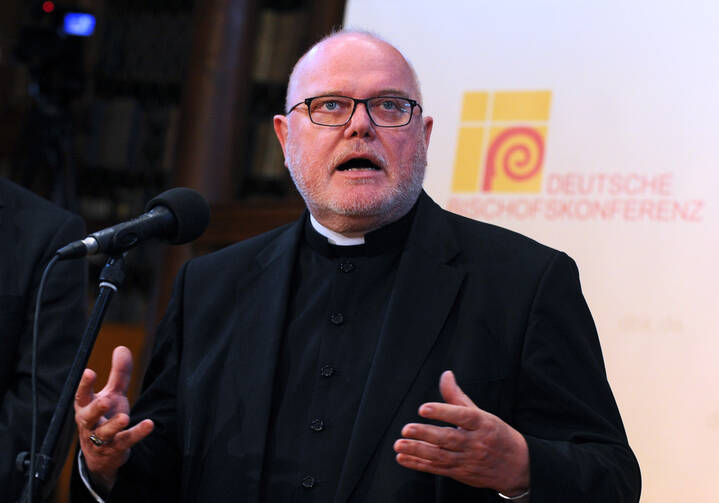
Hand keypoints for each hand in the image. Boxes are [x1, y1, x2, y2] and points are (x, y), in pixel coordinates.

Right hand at [74, 346, 153, 491]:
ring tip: (124, 417)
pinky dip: (137, 433)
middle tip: (105, 401)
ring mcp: (101, 438)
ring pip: (105, 432)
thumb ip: (118, 374)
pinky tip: (149, 424)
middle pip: (88, 417)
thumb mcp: (112, 394)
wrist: (102, 454)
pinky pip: (126, 440)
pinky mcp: (115, 448)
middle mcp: (90, 424)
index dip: (84, 384)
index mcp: (85, 407)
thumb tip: (121, 347)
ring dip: (113, 425)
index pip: (81, 395)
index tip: (88, 372)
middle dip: (95, 409)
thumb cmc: (105, 417)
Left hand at [393, 370, 529, 496]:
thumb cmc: (494, 433)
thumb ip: (458, 397)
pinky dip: (419, 465)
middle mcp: (475, 442)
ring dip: (418, 451)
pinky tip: (403, 458)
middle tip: (406, 429)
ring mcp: (467, 459)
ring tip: (399, 445)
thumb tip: (445, 374)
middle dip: (426, 434)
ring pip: (441, 456)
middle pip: (449, 438)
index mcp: (482, 424)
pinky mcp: (460, 473)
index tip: (423, 408)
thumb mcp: (481, 414)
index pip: (462, 416)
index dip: (443, 412)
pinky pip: (438, 469)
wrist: (517, 466)